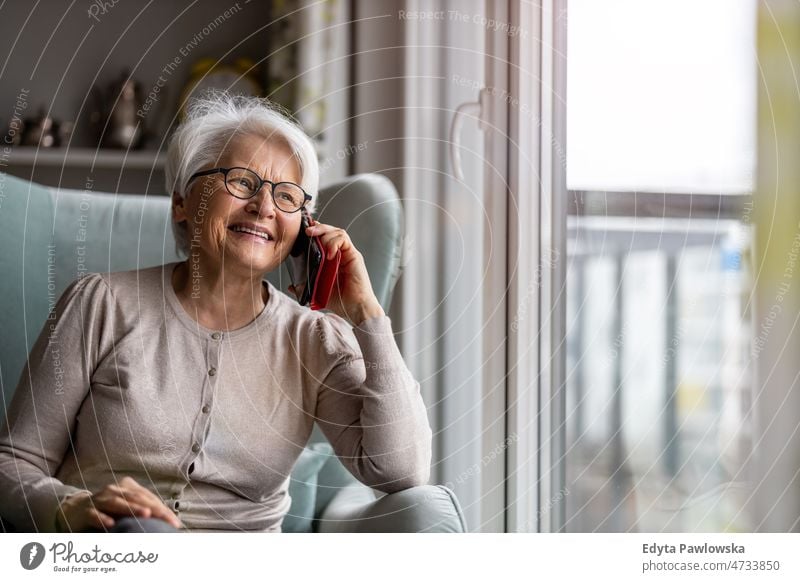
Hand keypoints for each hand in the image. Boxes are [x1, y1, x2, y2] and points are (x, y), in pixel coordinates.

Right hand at [56, 476, 181, 531]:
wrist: (72, 511)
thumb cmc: (107, 511)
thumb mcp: (126, 510)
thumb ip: (143, 512)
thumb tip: (168, 525)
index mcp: (128, 488)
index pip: (149, 498)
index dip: (163, 510)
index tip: (176, 524)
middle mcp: (115, 491)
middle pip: (137, 499)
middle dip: (154, 509)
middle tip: (167, 520)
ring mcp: (99, 500)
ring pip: (117, 503)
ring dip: (132, 508)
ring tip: (146, 514)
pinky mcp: (85, 512)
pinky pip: (94, 515)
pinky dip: (102, 519)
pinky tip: (111, 524)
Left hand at [289, 221, 384, 325]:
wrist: (355, 308)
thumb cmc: (341, 301)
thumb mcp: (317, 292)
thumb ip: (306, 287)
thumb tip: (292, 286)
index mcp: (331, 260)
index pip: (324, 239)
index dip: (315, 232)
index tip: (304, 231)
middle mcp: (340, 254)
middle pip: (331, 231)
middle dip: (318, 228)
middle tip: (307, 231)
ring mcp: (348, 254)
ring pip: (337, 232)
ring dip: (325, 232)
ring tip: (315, 239)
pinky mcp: (354, 256)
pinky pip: (344, 240)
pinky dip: (334, 242)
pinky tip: (329, 253)